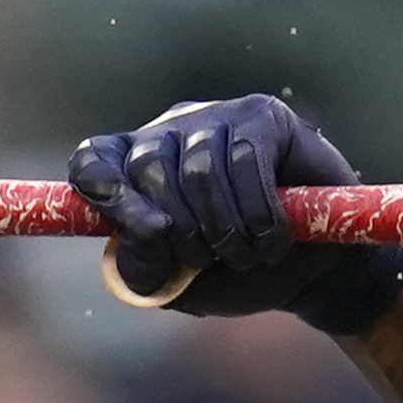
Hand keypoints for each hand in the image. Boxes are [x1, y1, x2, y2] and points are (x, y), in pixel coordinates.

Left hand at [68, 94, 402, 334]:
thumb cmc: (236, 275)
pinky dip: (259, 215)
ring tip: (247, 257)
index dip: (107, 194)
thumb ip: (146, 268)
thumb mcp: (181, 285)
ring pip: (199, 168)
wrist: (308, 273)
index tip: (146, 233)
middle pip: (147, 167)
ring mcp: (216, 117)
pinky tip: (273, 240)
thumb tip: (143, 237)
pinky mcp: (264, 117)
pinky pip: (246, 161)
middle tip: (211, 260)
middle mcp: (169, 134)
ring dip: (224, 230)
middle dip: (179, 231)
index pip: (93, 162)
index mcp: (134, 172)